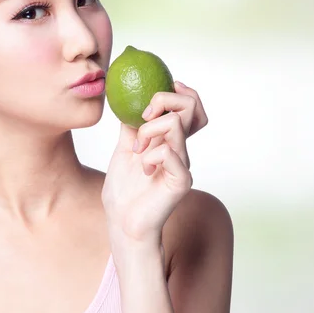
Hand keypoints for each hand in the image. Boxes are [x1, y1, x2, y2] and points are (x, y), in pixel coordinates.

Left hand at [101, 82, 207, 252]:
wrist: (121, 220)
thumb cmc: (123, 189)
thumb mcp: (123, 149)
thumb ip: (131, 126)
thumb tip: (129, 101)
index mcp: (171, 141)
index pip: (191, 107)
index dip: (180, 92)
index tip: (154, 97)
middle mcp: (182, 149)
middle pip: (191, 106)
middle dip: (162, 100)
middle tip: (143, 117)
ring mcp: (184, 164)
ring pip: (175, 124)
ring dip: (148, 130)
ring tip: (137, 149)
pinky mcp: (181, 180)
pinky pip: (168, 152)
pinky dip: (150, 155)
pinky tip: (144, 169)